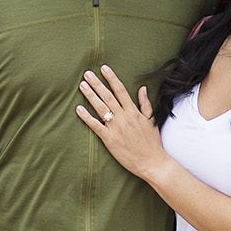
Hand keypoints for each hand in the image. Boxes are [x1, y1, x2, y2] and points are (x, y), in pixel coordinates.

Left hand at [76, 65, 164, 182]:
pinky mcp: (109, 139)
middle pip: (107, 96)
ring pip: (100, 108)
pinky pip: (95, 125)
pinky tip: (79, 109)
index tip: (104, 68)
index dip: (111, 78)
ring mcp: (115, 127)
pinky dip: (86, 117)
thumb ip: (145, 103)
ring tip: (82, 86)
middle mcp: (123, 117)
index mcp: (133, 112)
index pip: (120, 90)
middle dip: (97, 83)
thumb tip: (142, 88)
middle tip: (87, 73)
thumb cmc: (152, 142)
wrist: (151, 162)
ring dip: (90, 96)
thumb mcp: (151, 120)